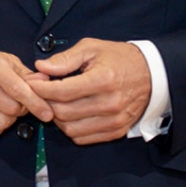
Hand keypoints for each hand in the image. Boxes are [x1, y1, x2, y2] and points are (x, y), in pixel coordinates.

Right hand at [0, 45, 54, 140]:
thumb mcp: (3, 59)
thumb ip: (25, 73)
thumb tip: (45, 83)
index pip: (18, 90)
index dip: (36, 103)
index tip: (47, 113)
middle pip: (11, 109)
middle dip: (20, 109)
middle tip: (16, 103)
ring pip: (0, 123)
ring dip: (7, 120)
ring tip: (2, 109)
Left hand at [30, 39, 151, 144]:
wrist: (153, 75)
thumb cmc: (120, 59)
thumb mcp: (92, 48)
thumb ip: (65, 59)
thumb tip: (41, 67)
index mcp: (103, 80)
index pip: (62, 91)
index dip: (40, 88)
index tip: (33, 82)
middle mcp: (109, 104)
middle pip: (62, 112)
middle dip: (45, 102)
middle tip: (42, 92)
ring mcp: (114, 120)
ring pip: (70, 129)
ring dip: (56, 118)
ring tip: (57, 102)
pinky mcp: (115, 131)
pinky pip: (82, 138)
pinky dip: (70, 128)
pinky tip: (71, 114)